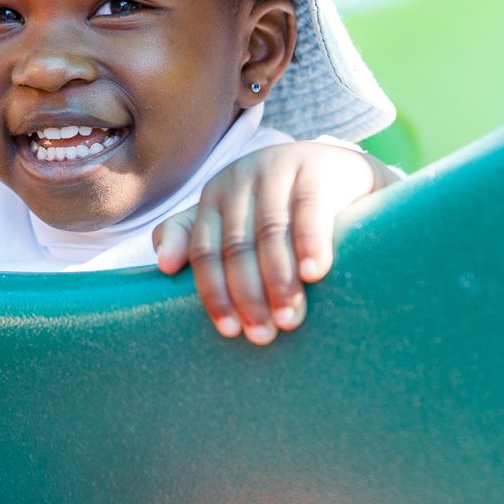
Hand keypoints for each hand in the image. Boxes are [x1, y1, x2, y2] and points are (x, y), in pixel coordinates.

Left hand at [152, 141, 387, 345]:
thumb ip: (192, 236)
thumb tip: (163, 266)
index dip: (214, 292)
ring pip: (271, 232)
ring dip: (279, 280)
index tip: (229, 331)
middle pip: (236, 246)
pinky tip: (313, 274)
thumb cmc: (280, 206)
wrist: (340, 170)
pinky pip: (309, 209)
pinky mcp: (316, 168)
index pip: (204, 249)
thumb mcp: (235, 217)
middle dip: (247, 295)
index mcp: (215, 195)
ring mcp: (277, 168)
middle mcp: (240, 178)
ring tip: (289, 319)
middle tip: (262, 335)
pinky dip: (310, 244)